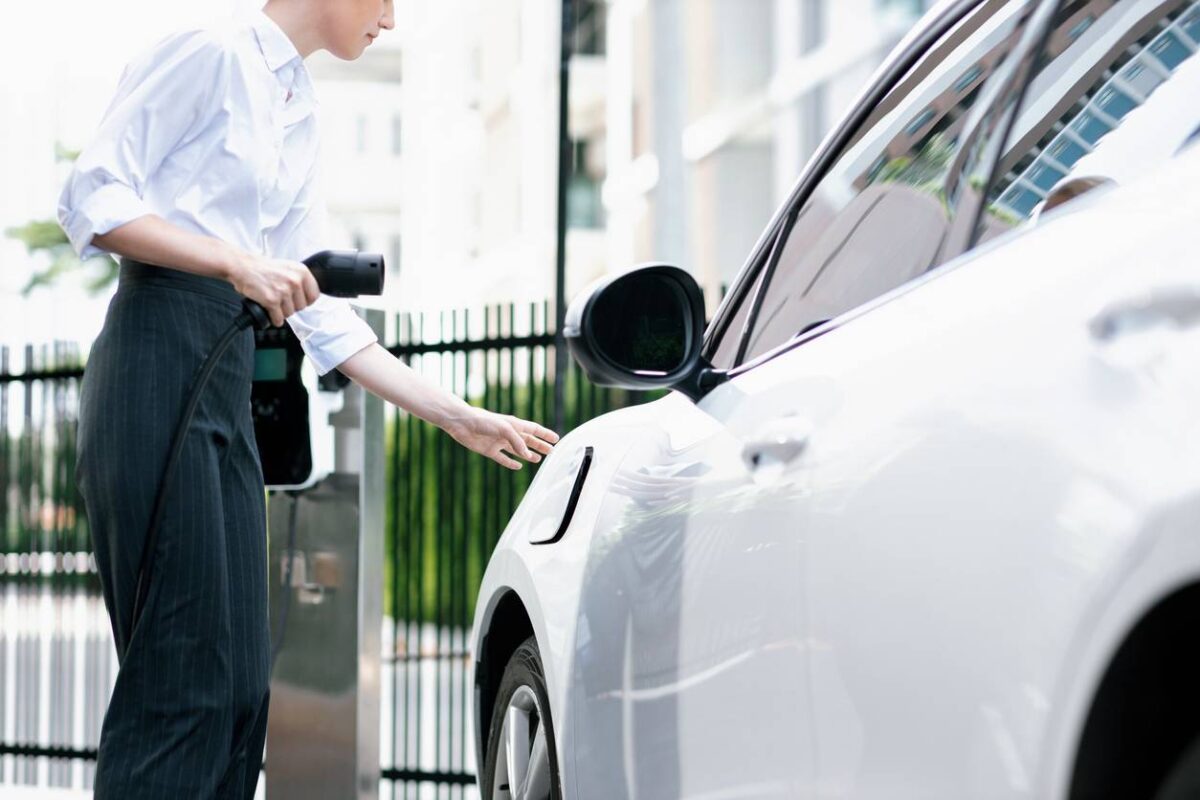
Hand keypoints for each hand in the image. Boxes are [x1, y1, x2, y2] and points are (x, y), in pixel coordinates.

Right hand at [228, 253, 319, 326]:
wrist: (244, 267)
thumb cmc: (264, 269)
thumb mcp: (288, 268)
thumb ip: (300, 280)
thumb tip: (309, 297)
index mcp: (302, 272)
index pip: (314, 295)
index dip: (305, 301)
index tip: (298, 300)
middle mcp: (295, 281)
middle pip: (301, 307)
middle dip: (291, 306)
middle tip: (280, 299)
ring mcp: (284, 291)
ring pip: (290, 314)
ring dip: (281, 312)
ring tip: (272, 302)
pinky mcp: (272, 300)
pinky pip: (278, 319)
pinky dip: (273, 319)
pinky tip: (269, 311)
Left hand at [444, 408, 558, 469]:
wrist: (463, 424)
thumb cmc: (484, 421)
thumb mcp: (504, 429)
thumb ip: (517, 442)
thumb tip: (527, 456)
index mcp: (514, 424)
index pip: (534, 429)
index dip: (545, 434)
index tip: (556, 439)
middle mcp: (508, 434)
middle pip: (528, 441)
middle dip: (540, 445)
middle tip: (552, 452)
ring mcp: (499, 442)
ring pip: (518, 450)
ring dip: (528, 454)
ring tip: (538, 459)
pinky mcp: (490, 451)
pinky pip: (503, 459)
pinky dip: (511, 463)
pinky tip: (518, 466)